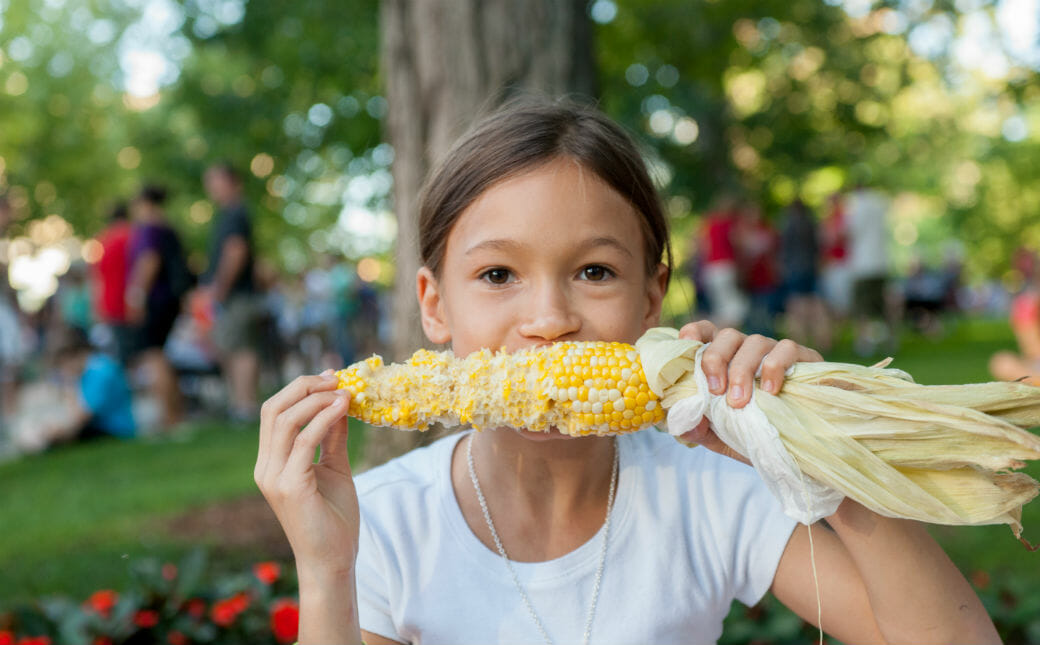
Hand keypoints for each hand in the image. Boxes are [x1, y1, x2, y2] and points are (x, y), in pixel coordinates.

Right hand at [254, 371, 359, 581]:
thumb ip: (332, 437)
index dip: (300, 389)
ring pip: (285, 421)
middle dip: (304, 386)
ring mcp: (273, 478)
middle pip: (273, 409)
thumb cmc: (333, 519)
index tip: (332, 377)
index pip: (273, 412)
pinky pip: (303, 442)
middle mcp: (265, 468)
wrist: (332, 561)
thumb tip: (340, 403)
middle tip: (336, 378)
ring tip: (344, 392)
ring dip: (317, 400)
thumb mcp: (334, 467)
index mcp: (270, 462)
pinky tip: (343, 409)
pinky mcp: (289, 487)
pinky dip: (323, 420)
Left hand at [675, 321, 821, 462]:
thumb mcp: (723, 438)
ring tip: (739, 401)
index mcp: (725, 362)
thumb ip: (701, 430)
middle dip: (715, 359)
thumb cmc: (759, 437)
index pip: (705, 332)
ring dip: (742, 370)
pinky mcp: (804, 358)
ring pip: (755, 341)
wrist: (804, 452)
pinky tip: (770, 390)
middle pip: (727, 335)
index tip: (686, 345)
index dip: (694, 333)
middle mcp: (748, 352)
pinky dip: (774, 366)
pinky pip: (787, 348)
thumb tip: (685, 422)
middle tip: (715, 391)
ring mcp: (776, 352)